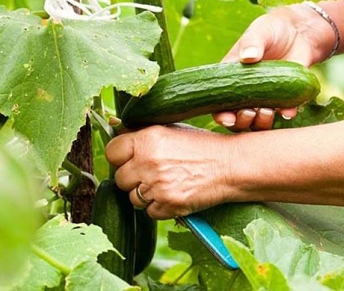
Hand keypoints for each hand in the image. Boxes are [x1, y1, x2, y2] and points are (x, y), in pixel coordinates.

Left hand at [105, 125, 234, 218]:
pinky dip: (160, 207)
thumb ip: (144, 135)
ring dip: (146, 194)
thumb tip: (115, 132)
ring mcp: (157, 186)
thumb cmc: (203, 146)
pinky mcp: (168, 205)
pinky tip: (175, 194)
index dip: (120, 156)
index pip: (112, 152)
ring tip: (167, 183)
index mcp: (148, 138)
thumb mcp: (173, 131)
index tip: (129, 158)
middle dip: (133, 178)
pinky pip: (150, 212)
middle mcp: (148, 162)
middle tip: (152, 173)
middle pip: (120, 178)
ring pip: (133, 198)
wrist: (231, 165)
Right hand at [213, 4, 334, 130]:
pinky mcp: (285, 98)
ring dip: (261, 122)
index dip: (220, 114)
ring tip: (268, 111)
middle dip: (242, 122)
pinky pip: (283, 113)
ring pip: (258, 122)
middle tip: (250, 112)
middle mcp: (246, 91)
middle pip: (237, 118)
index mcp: (232, 77)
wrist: (300, 32)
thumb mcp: (260, 30)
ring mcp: (265, 97)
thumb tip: (248, 57)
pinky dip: (285, 115)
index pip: (219, 102)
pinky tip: (288, 111)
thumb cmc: (272, 29)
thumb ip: (253, 42)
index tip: (227, 118)